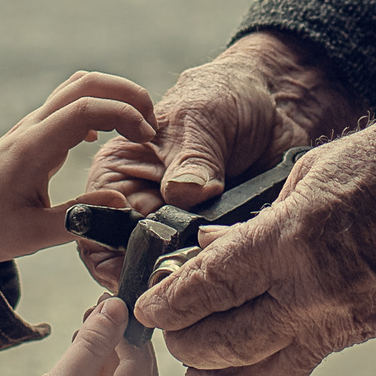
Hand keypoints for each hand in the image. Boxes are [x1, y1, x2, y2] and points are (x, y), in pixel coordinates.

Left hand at [0, 71, 157, 262]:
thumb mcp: (33, 234)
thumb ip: (80, 219)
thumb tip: (122, 203)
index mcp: (32, 148)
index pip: (84, 109)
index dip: (122, 115)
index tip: (146, 139)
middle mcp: (32, 128)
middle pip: (84, 83)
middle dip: (126, 94)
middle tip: (151, 126)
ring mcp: (32, 126)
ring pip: (77, 87)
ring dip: (113, 96)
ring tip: (137, 128)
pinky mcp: (34, 133)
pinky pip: (70, 104)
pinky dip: (98, 107)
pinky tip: (106, 136)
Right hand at [11, 297, 157, 375]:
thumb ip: (92, 343)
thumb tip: (116, 307)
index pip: (140, 369)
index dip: (129, 333)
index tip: (114, 303)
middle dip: (120, 340)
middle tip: (102, 307)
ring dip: (106, 350)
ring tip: (88, 321)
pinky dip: (95, 367)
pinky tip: (81, 345)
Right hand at [76, 32, 364, 288]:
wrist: (279, 100)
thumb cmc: (226, 95)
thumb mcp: (203, 118)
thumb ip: (192, 157)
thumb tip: (185, 194)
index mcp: (121, 174)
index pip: (96, 232)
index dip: (110, 259)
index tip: (142, 276)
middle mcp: (145, 206)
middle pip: (133, 263)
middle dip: (158, 276)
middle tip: (190, 280)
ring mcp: (182, 227)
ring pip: (174, 274)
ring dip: (194, 277)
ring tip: (219, 272)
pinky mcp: (217, 239)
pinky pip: (211, 270)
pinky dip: (223, 274)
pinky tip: (241, 271)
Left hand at [132, 109, 375, 375]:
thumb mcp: (311, 170)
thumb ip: (255, 218)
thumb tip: (210, 250)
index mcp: (296, 239)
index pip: (213, 285)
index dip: (170, 301)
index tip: (144, 305)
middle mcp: (315, 291)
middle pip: (226, 341)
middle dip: (183, 340)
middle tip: (164, 325)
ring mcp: (340, 321)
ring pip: (260, 374)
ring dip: (215, 373)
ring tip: (192, 360)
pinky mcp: (359, 334)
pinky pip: (296, 368)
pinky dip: (258, 374)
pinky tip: (238, 363)